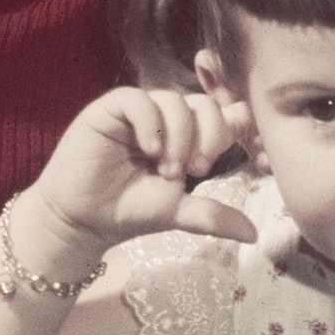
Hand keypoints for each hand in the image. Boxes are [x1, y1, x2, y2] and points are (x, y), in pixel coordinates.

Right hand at [34, 83, 268, 253]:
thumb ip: (213, 215)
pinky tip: (150, 150)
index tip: (234, 152)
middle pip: (204, 105)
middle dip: (209, 136)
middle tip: (198, 170)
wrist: (82, 219)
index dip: (234, 127)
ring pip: (174, 101)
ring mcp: (139, 112)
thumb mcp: (177, 212)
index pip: (222, 117)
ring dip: (179, 136)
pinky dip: (150, 123)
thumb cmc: (129, 211)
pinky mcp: (110, 109)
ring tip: (169, 171)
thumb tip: (253, 234)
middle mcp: (166, 119)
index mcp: (188, 138)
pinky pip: (138, 99)